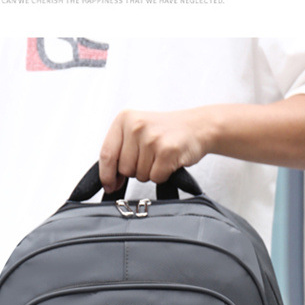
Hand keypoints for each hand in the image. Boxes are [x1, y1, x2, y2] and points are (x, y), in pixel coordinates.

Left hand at [98, 107, 213, 192]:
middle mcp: (136, 126)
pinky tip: (169, 161)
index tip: (110, 185)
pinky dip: (163, 175)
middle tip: (149, 158)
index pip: (106, 154)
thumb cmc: (167, 131)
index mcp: (125, 119)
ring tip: (160, 157)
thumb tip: (109, 180)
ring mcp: (152, 138)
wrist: (198, 126)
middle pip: (124, 168)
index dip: (106, 175)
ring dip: (150, 172)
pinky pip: (156, 178)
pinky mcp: (166, 151)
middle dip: (135, 170)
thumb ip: (120, 151)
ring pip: (139, 175)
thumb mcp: (137, 130)